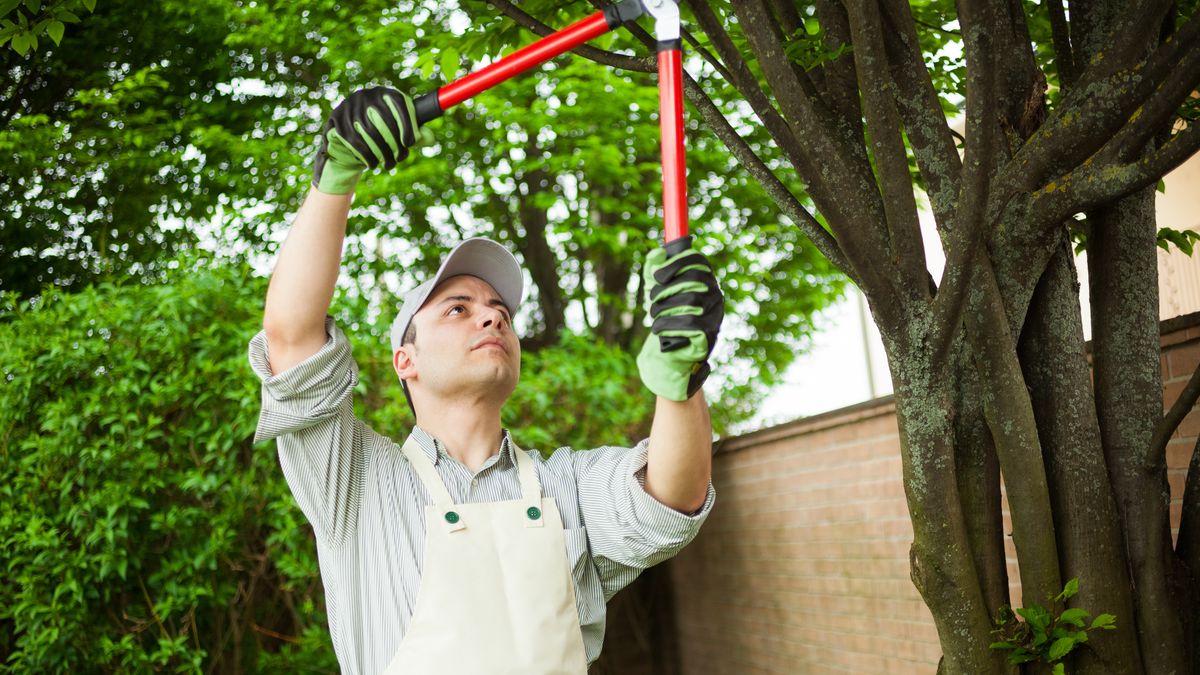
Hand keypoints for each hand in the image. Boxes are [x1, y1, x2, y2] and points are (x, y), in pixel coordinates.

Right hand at [312, 87, 418, 194]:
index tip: (410, 144)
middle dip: (395, 144)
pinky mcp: (337, 120)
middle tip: (400, 158)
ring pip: (371, 134)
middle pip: (385, 121)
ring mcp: (350, 106)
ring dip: (382, 154)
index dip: (407, 124)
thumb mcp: (400, 132)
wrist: (347, 139)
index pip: (400, 104)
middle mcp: (367, 95)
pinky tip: (373, 164)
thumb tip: (431, 140)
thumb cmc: (380, 135)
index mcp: (385, 93)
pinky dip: (367, 156)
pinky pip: (356, 142)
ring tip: (389, 165)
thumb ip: (417, 135)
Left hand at [636, 236, 723, 400]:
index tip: (656, 275)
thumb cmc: (666, 319)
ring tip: (653, 317)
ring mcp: (715, 315)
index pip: (698, 262)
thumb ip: (655, 271)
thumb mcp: (658, 293)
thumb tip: (657, 254)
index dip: (677, 264)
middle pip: (693, 281)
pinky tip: (658, 329)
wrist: (671, 354)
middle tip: (650, 301)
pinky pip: (689, 323)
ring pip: (690, 301)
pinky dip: (667, 325)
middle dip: (665, 290)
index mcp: (705, 282)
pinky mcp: (710, 334)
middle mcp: (715, 296)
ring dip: (663, 309)